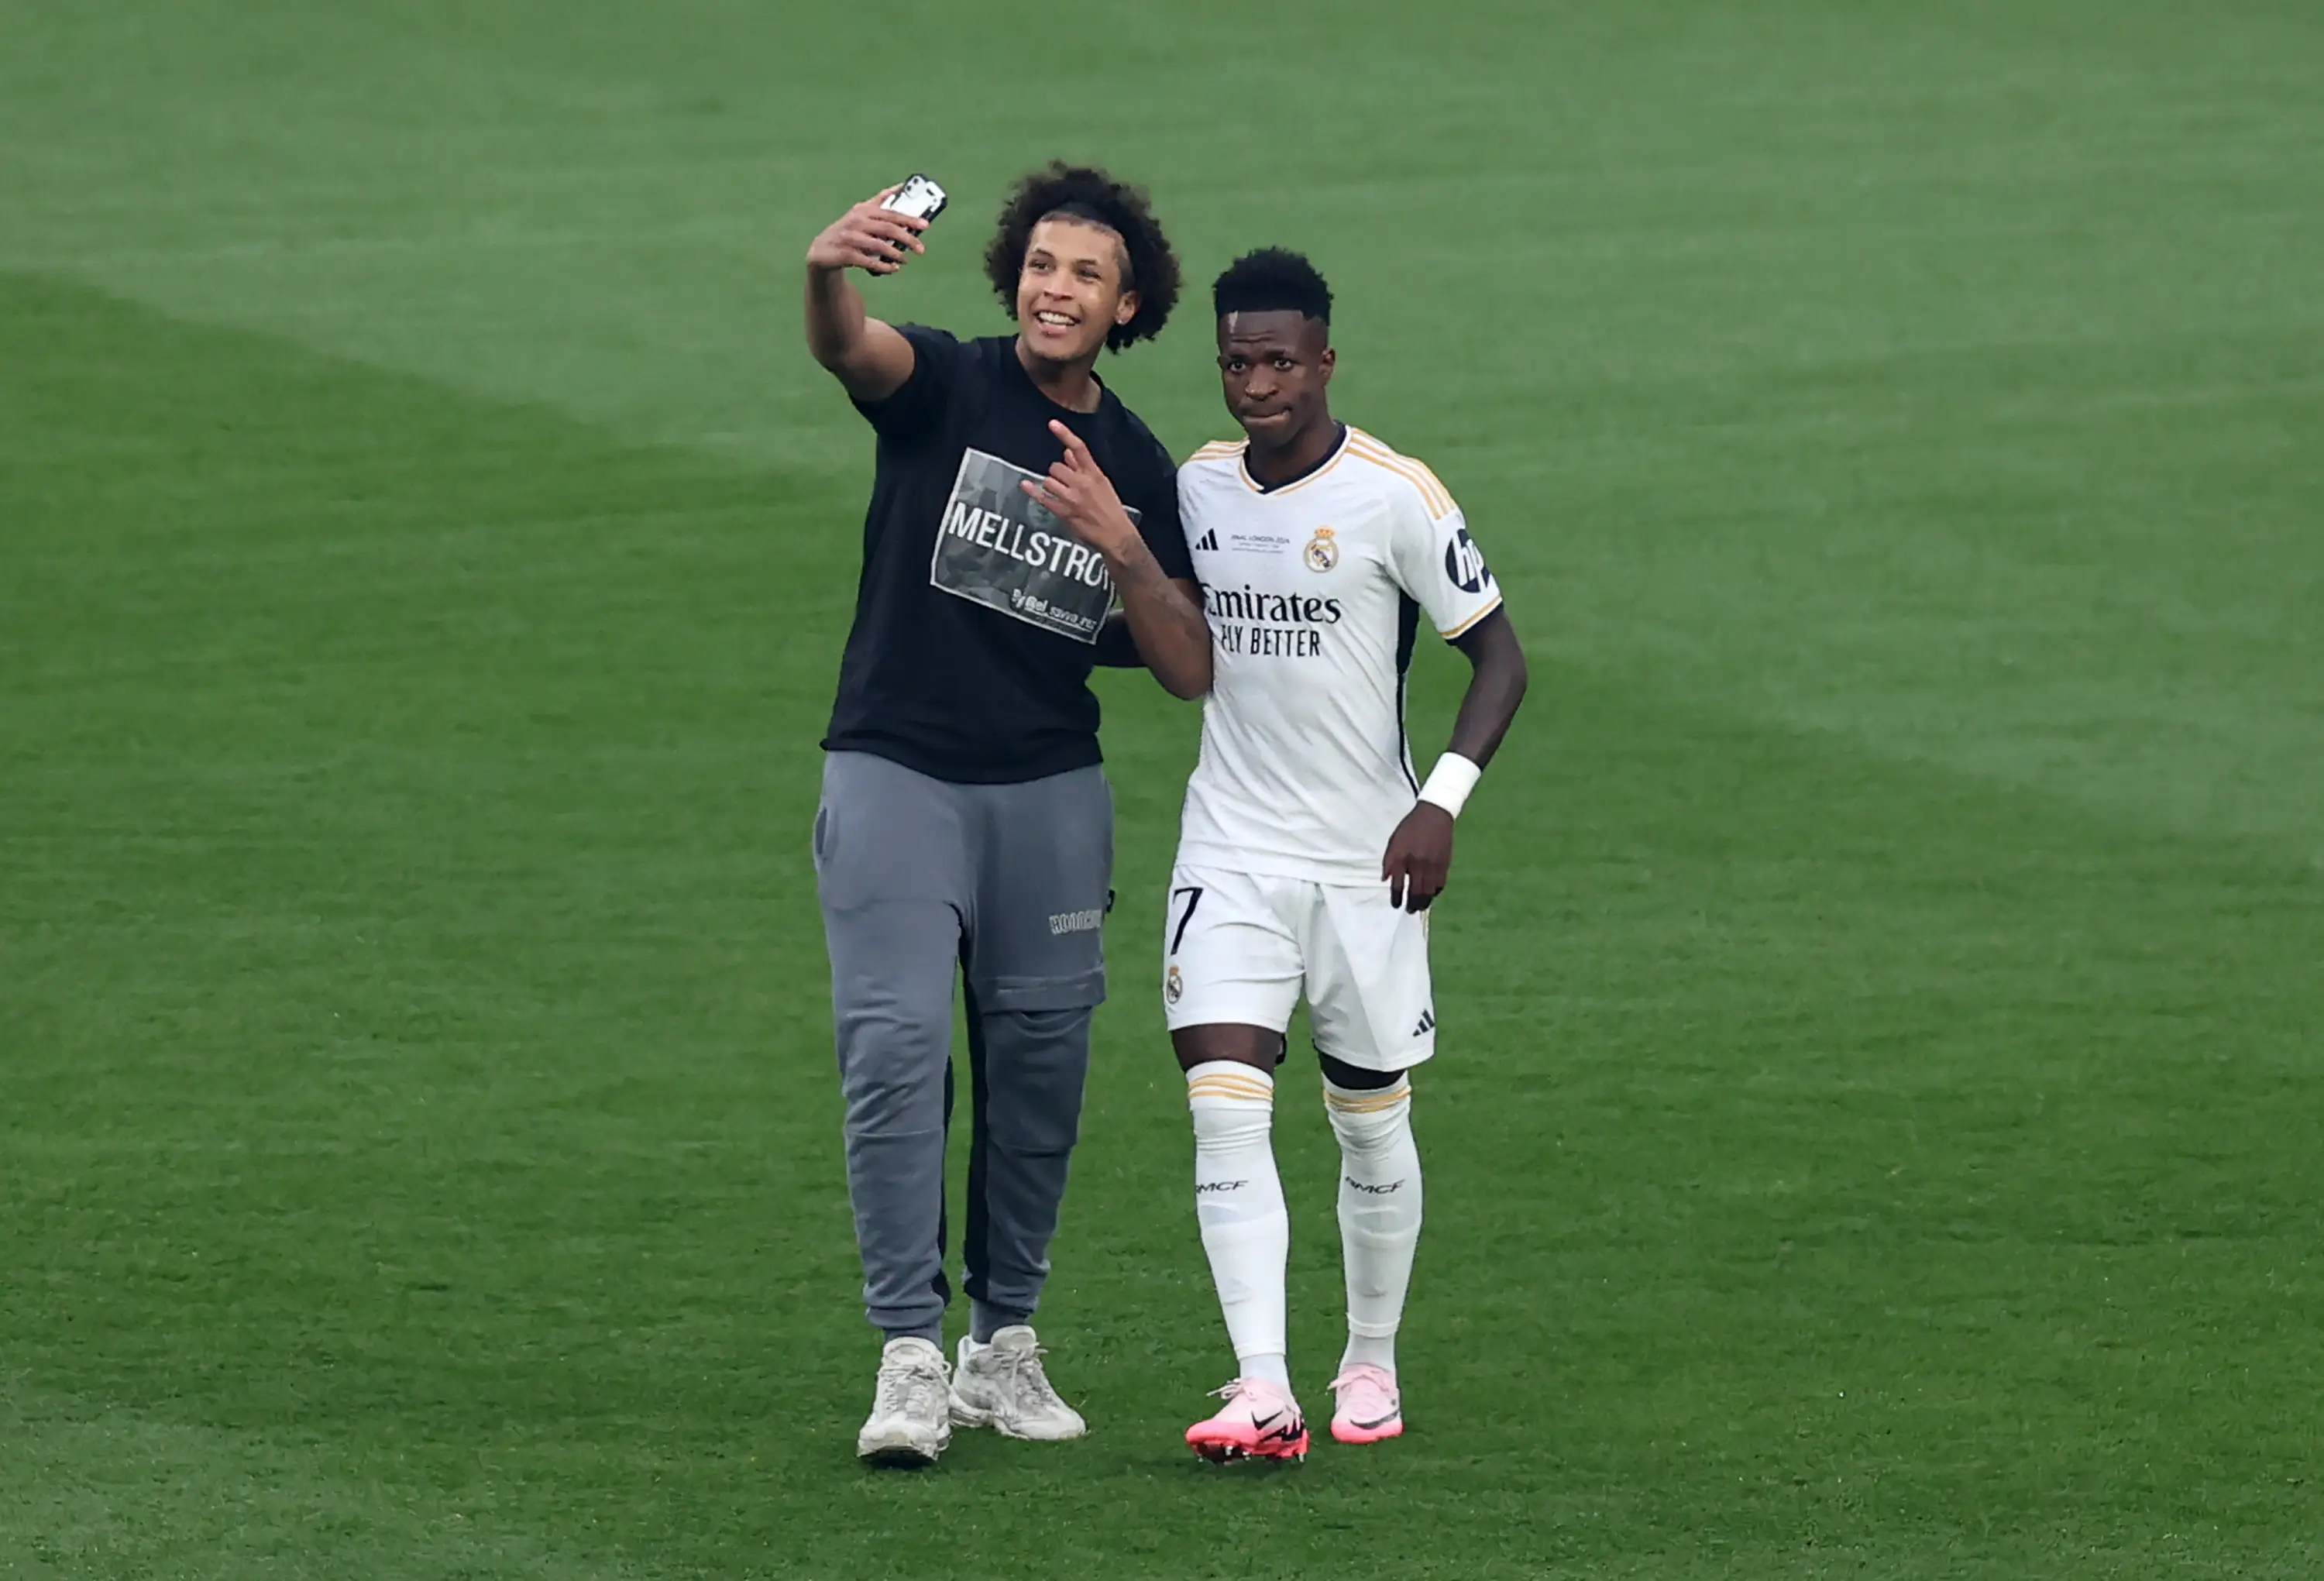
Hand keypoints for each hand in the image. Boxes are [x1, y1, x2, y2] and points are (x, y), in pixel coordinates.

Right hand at [804, 188, 928, 275]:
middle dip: (907, 239)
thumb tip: (899, 187)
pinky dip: (883, 266)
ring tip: (905, 259)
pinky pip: (869, 262)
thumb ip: (879, 201)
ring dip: (896, 254)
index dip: (909, 219)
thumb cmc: (848, 230)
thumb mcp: (861, 213)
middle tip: (921, 249)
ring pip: (879, 246)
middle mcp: (856, 221)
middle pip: (887, 229)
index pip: (890, 213)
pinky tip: (893, 269)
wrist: (822, 251)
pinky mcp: (845, 254)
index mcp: (863, 210)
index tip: (925, 225)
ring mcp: (849, 238)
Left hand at [1020, 419, 1137, 557]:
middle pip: (1057, 466)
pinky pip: (1043, 498)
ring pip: (1048, 480)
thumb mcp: (1102, 484)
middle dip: (1057, 473)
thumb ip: (1084, 467)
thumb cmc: (1111, 509)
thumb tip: (1067, 452)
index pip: (1079, 448)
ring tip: (1060, 493)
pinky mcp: (1063, 512)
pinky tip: (1025, 485)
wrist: (1116, 534)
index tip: (1052, 423)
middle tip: (1065, 483)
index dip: (1065, 434)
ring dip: (1051, 485)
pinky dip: (1032, 491)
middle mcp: (1082, 483)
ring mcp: (1071, 498)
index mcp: (1095, 474)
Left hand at [1382, 802, 1454, 911]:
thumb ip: (1389, 861)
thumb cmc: (1410, 828)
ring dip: (1424, 902)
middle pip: (1416, 892)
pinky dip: (1435, 892)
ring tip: (1420, 907)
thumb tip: (1385, 880)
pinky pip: (1440, 884)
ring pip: (1430, 891)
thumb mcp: (1394, 841)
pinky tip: (1431, 894)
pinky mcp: (1445, 864)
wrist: (1434, 815)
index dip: (1396, 898)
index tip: (1396, 905)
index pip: (1398, 884)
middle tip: (1409, 910)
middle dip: (1412, 905)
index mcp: (1403, 857)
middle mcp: (1418, 863)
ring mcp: (1433, 864)